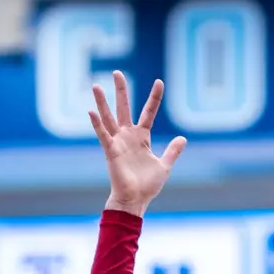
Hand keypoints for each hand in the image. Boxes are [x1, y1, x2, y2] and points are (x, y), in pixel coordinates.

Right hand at [90, 71, 185, 216]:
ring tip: (96, 85)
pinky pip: (103, 136)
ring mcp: (118, 143)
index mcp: (142, 138)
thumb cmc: (147, 185)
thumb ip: (172, 151)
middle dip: (121, 91)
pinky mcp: (111, 152)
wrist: (135, 200)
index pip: (148, 112)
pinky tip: (90, 112)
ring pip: (109, 118)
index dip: (154, 98)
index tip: (159, 82)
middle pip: (124, 108)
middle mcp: (128, 136)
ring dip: (102, 102)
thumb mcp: (165, 166)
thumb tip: (183, 138)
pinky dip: (97, 125)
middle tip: (117, 72)